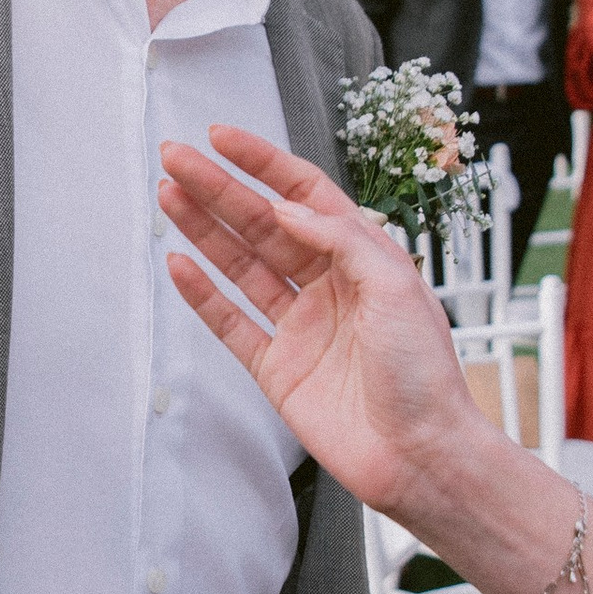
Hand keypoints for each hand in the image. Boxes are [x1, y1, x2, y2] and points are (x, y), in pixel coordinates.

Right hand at [157, 129, 496, 525]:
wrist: (420, 455)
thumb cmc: (424, 373)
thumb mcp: (396, 287)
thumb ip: (341, 240)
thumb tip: (287, 209)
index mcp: (362, 258)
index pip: (304, 195)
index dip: (262, 163)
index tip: (221, 138)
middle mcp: (328, 286)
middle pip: (261, 225)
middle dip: (218, 189)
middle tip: (174, 159)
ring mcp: (299, 326)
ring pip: (240, 265)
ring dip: (203, 229)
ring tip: (168, 195)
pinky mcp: (277, 369)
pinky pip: (231, 322)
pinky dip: (202, 294)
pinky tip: (177, 262)